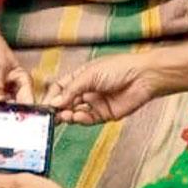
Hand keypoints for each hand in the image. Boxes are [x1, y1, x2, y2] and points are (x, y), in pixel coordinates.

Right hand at [42, 53, 160, 124]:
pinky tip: (77, 116)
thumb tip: (54, 102)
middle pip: (66, 102)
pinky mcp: (104, 114)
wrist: (143, 77)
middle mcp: (86, 90)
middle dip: (58, 108)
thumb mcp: (90, 74)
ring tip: (64, 115)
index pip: (61, 87)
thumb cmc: (119, 68)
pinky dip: (80, 119)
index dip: (52, 96)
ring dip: (68, 115)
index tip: (45, 104)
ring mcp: (95, 103)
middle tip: (50, 115)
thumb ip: (71, 89)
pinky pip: (88, 119)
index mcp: (81, 76)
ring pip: (75, 112)